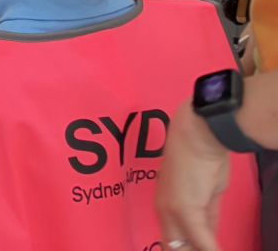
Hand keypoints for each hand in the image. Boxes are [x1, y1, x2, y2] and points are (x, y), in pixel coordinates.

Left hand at [157, 103, 231, 250]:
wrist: (198, 135)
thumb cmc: (202, 157)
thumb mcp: (206, 193)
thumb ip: (206, 215)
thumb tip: (209, 234)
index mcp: (165, 203)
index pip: (173, 238)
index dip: (185, 248)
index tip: (193, 249)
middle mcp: (163, 209)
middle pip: (172, 246)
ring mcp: (171, 211)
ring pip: (180, 247)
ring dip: (196, 250)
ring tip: (206, 249)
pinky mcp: (184, 210)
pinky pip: (200, 240)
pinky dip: (211, 249)